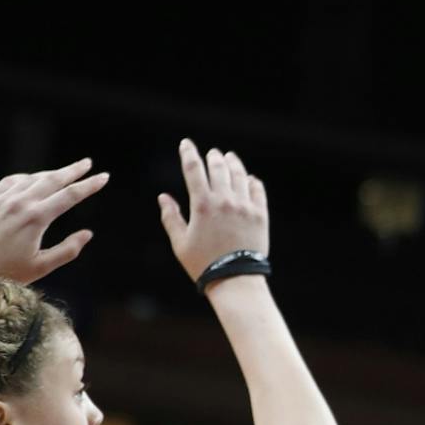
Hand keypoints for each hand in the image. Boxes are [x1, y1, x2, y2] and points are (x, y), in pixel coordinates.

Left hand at [0, 159, 106, 282]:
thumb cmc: (5, 273)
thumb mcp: (42, 266)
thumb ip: (68, 250)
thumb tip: (87, 234)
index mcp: (36, 219)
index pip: (70, 196)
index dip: (89, 185)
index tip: (103, 177)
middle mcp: (19, 204)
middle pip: (52, 180)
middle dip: (73, 170)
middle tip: (87, 163)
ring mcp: (1, 200)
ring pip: (32, 179)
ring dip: (51, 174)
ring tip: (64, 173)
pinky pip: (10, 182)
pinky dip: (26, 178)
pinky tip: (32, 180)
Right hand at [158, 139, 267, 282]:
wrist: (235, 279)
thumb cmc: (203, 263)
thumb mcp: (180, 242)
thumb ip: (171, 217)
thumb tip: (163, 197)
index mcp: (202, 205)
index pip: (193, 169)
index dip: (189, 153)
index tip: (186, 144)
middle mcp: (225, 201)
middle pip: (219, 168)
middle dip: (213, 157)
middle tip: (212, 153)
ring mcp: (245, 207)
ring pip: (240, 176)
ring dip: (233, 164)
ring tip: (229, 158)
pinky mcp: (261, 215)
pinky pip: (258, 191)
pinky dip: (252, 182)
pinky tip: (249, 179)